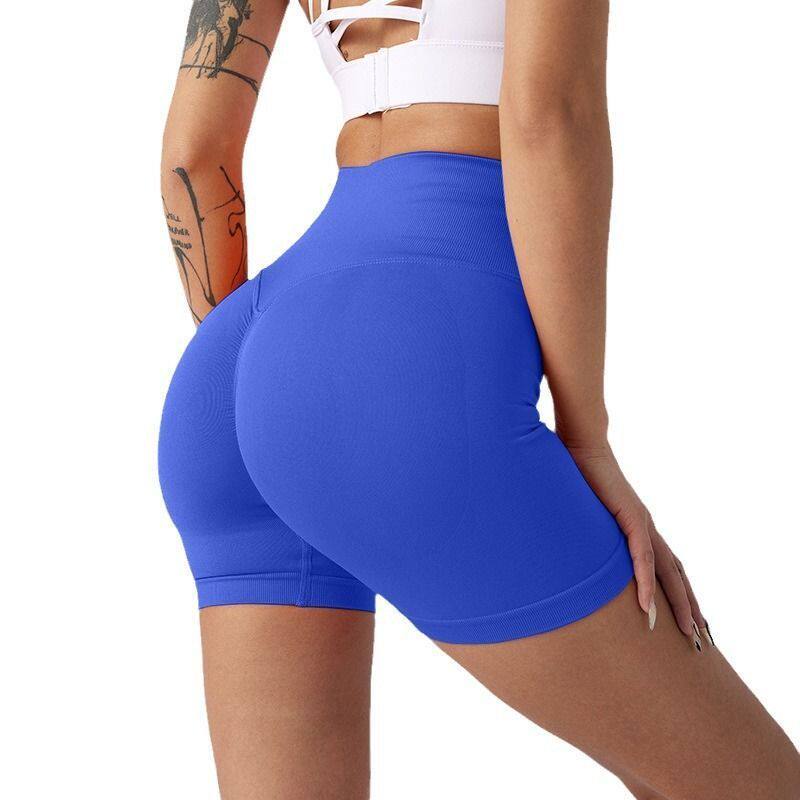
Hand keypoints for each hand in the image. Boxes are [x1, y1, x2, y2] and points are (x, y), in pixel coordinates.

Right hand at [564, 439, 706, 646]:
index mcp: (638, 528)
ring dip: (680, 603)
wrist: (581, 447)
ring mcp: (641, 523)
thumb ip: (586, 533)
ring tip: (689, 631)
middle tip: (701, 638)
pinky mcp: (630, 518)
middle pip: (677, 575)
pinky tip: (648, 606)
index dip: (680, 593)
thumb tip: (572, 551)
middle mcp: (646, 528)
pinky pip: (642, 558)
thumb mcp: (584, 514)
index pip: (667, 566)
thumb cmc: (577, 476)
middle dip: (691, 606)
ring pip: (668, 571)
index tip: (689, 619)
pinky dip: (647, 583)